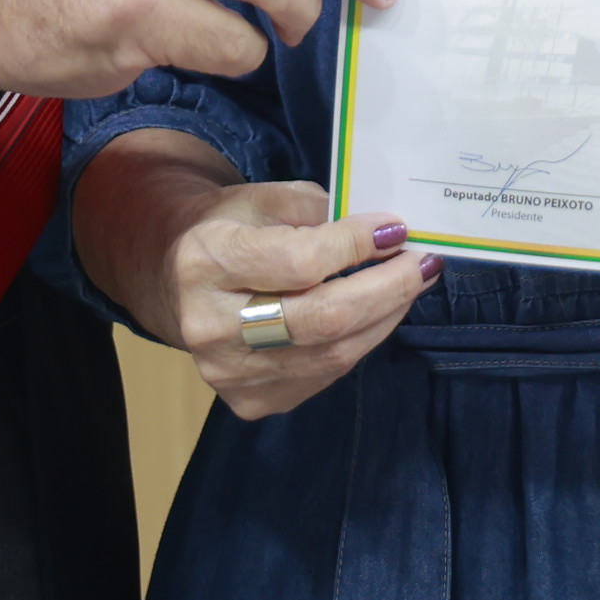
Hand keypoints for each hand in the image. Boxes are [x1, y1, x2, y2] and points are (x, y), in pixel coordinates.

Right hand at [70, 131, 437, 419]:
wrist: (177, 279)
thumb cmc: (231, 228)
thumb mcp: (262, 198)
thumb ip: (318, 210)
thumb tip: (384, 230)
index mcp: (206, 262)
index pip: (298, 262)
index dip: (355, 246)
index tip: (395, 228)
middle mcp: (209, 326)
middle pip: (322, 320)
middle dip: (387, 289)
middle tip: (422, 262)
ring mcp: (228, 374)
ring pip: (331, 355)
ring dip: (384, 316)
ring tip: (412, 283)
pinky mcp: (250, 401)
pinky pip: (324, 376)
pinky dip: (361, 342)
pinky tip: (377, 312)